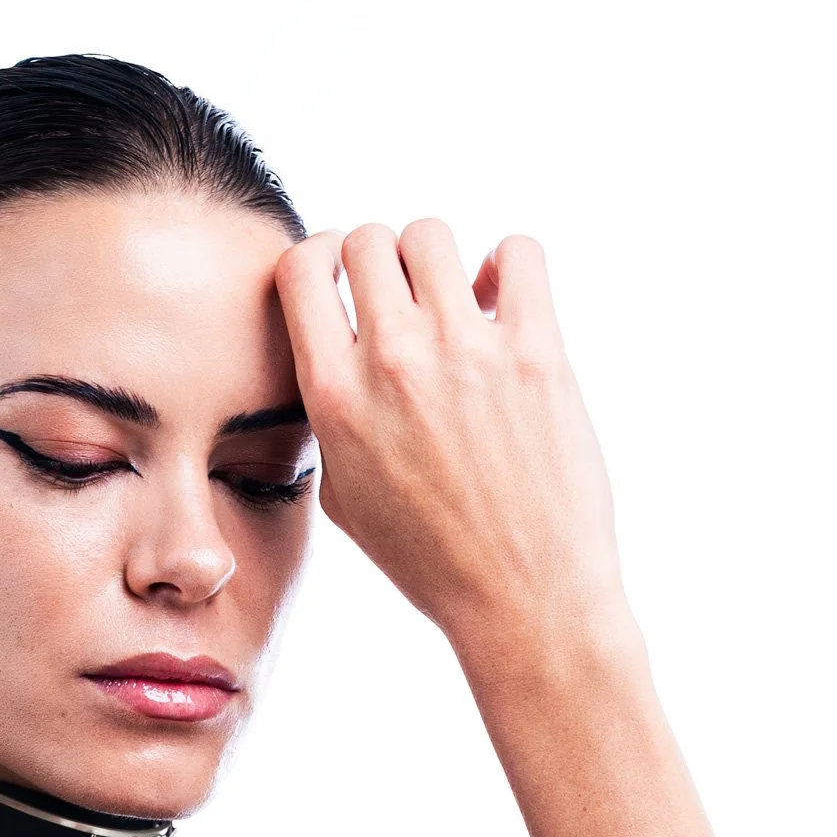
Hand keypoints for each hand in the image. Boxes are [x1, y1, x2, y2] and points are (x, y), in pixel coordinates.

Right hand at [274, 222, 628, 667]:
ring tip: (457, 307)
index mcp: (335, 399)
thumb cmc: (433, 562)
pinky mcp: (536, 351)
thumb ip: (330, 419)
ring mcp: (467, 350)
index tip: (340, 281)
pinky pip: (518, 252)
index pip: (300, 267)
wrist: (522, 601)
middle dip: (379, 260)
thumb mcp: (346, 499)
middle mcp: (394, 362)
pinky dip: (509, 266)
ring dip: (440, 262)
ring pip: (433, 235)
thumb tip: (334, 360)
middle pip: (368, 240)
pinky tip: (505, 308)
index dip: (319, 261)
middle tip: (404, 300)